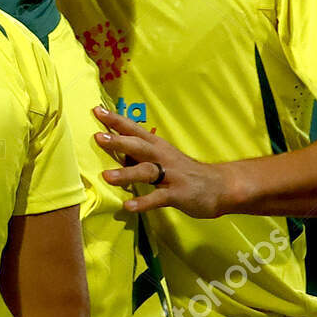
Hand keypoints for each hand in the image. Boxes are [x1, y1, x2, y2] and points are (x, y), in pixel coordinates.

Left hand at [93, 105, 234, 216]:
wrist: (220, 185)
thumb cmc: (183, 171)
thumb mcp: (161, 157)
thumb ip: (138, 154)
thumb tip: (112, 149)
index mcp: (157, 146)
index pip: (133, 129)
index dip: (116, 120)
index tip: (96, 110)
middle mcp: (162, 157)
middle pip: (138, 146)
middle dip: (119, 141)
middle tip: (98, 137)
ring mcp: (171, 175)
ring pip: (146, 172)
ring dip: (126, 173)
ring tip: (106, 176)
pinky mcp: (178, 193)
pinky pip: (158, 198)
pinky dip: (144, 202)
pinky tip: (129, 205)